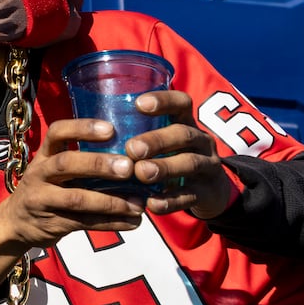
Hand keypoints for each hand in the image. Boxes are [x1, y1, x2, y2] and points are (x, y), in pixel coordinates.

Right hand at [0, 119, 146, 290]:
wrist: (16, 223)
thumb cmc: (47, 188)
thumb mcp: (53, 169)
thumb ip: (81, 161)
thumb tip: (133, 156)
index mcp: (44, 155)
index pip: (57, 132)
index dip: (82, 128)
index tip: (110, 129)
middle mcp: (40, 174)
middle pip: (66, 164)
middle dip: (98, 164)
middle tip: (128, 167)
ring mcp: (42, 200)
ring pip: (76, 198)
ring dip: (111, 201)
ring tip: (137, 204)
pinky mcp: (53, 223)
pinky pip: (85, 222)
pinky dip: (112, 223)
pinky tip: (133, 221)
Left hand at [122, 90, 235, 219]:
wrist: (211, 192)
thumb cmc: (172, 159)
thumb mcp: (164, 143)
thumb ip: (138, 135)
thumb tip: (92, 132)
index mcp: (187, 123)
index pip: (182, 103)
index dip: (163, 101)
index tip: (139, 104)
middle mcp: (201, 141)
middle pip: (184, 134)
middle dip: (157, 140)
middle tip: (132, 148)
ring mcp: (208, 166)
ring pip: (190, 163)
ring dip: (164, 168)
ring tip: (141, 173)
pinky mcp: (208, 193)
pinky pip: (190, 196)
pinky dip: (170, 200)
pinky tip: (151, 203)